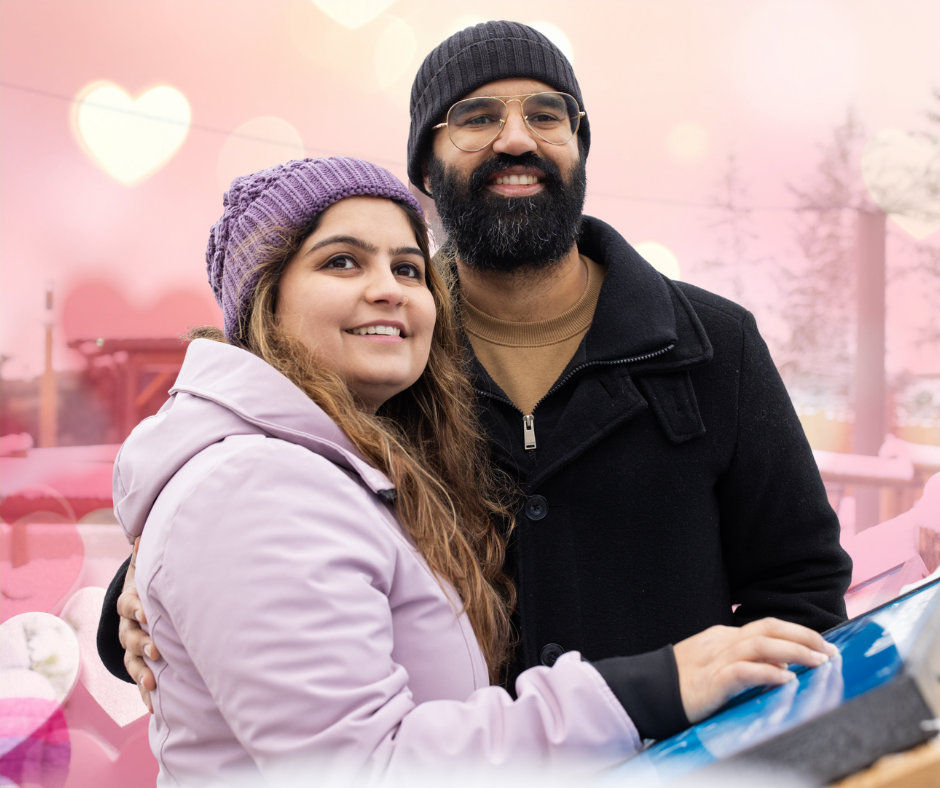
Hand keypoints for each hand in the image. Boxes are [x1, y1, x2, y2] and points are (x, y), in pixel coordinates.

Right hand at [117, 537, 159, 713]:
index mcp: (130, 602)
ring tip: (153, 683)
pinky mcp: (139, 662)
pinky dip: (146, 692)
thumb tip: (142, 534)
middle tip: (157, 650)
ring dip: (142, 672)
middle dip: (143, 643)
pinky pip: (139, 678)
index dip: (137, 609)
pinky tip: (154, 704)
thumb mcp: (146, 566)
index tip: (147, 613)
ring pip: (132, 660)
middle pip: (130, 636)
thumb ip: (145, 554)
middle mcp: (127, 626)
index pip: (129, 605)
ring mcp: (131, 646)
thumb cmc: (150, 581)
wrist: (140, 602)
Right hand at [674, 617, 837, 723]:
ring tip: (819, 662)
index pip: (766, 626)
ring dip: (795, 651)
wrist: (647, 693)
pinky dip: (768, 672)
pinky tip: (787, 679)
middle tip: (830, 650)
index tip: (821, 645)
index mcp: (722, 637)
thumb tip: (776, 668)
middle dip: (803, 636)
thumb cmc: (680, 685)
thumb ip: (739, 663)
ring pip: (761, 644)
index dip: (797, 632)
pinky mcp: (711, 681)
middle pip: (768, 628)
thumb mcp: (712, 667)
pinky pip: (744, 671)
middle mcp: (722, 642)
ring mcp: (716, 659)